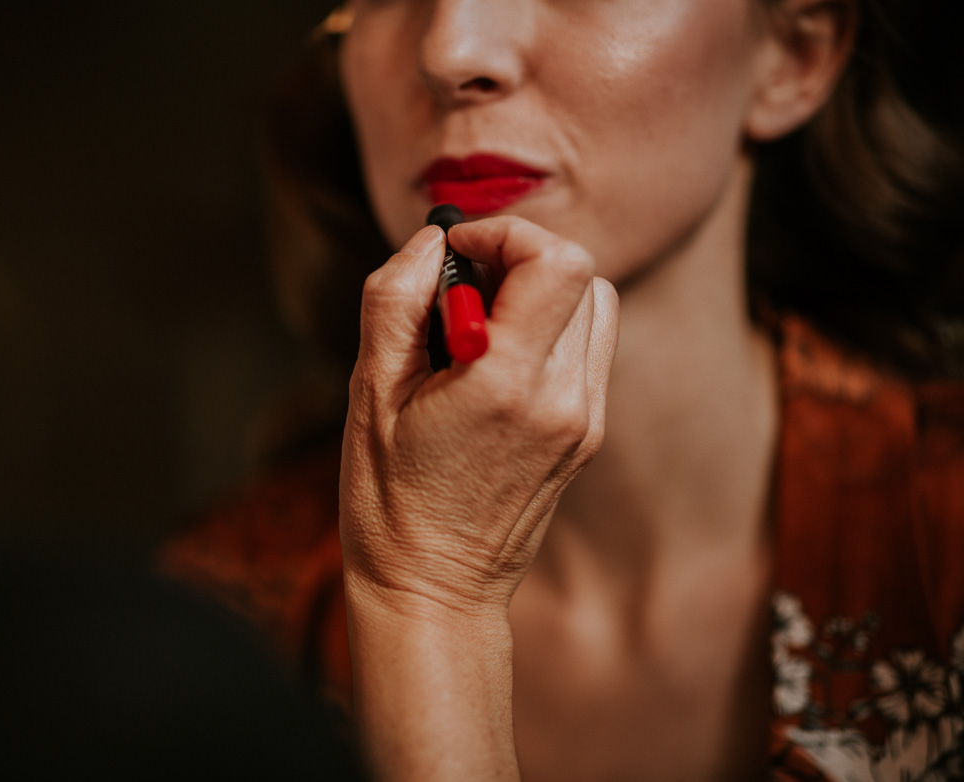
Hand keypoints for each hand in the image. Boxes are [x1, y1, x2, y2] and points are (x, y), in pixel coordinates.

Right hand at [340, 216, 618, 615]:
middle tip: (461, 288)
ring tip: (478, 328)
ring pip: (594, 306)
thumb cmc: (388, 501)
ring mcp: (584, 420)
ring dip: (539, 293)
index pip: (557, 261)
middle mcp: (563, 399)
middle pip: (582, 273)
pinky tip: (496, 363)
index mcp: (505, 385)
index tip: (457, 251)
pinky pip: (588, 348)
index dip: (506, 232)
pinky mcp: (587, 435)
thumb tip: (430, 242)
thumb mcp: (369, 393)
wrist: (433, 590)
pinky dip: (549, 330)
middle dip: (520, 258)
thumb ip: (395, 300)